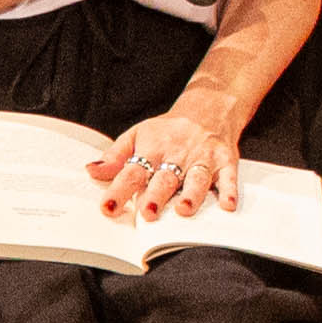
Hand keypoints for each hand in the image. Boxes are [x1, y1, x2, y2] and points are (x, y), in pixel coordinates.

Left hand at [88, 98, 242, 218]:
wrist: (209, 109)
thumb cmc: (169, 130)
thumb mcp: (138, 135)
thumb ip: (115, 156)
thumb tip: (92, 171)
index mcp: (153, 149)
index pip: (132, 171)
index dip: (119, 189)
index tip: (108, 207)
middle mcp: (178, 154)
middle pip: (165, 177)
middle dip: (156, 195)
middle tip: (148, 213)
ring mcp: (203, 158)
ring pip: (197, 178)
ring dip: (191, 195)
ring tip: (184, 210)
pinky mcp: (226, 161)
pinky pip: (229, 177)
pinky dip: (229, 190)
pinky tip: (227, 204)